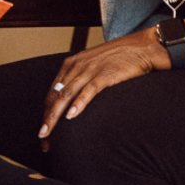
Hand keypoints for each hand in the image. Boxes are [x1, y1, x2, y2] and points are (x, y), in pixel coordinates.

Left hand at [38, 30, 162, 140]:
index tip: (44, 130)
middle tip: (42, 137)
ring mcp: (90, 70)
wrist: (143, 47)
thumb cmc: (120, 58)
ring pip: (66, 95)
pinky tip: (71, 116)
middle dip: (47, 118)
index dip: (46, 112)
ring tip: (48, 133)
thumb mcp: (93, 65)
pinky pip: (88, 91)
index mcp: (71, 64)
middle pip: (55, 96)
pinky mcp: (105, 74)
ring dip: (55, 116)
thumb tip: (73, 101)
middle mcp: (77, 66)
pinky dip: (78, 104)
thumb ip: (81, 78)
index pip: (52, 92)